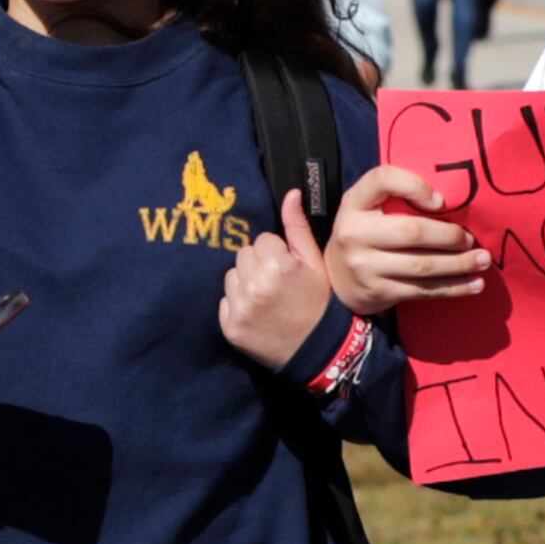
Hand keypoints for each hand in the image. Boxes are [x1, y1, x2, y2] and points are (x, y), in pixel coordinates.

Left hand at [219, 187, 338, 368]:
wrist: (317, 349)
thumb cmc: (319, 302)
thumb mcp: (314, 262)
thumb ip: (298, 227)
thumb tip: (290, 193)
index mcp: (277, 265)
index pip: (261, 240)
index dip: (276, 252)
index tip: (288, 269)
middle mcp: (254, 285)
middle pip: (243, 254)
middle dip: (258, 264)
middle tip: (277, 284)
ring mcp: (240, 307)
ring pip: (231, 276)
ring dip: (245, 282)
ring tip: (267, 298)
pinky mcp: (229, 326)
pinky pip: (225, 301)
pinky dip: (237, 305)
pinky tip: (257, 313)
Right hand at [323, 163, 484, 316]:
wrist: (335, 279)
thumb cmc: (365, 233)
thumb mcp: (368, 206)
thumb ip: (395, 195)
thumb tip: (447, 202)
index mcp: (354, 204)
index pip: (382, 180)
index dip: (415, 186)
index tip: (441, 201)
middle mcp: (354, 234)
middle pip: (412, 231)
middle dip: (449, 236)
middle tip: (471, 239)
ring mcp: (365, 266)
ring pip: (423, 266)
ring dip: (460, 264)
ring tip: (483, 260)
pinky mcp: (378, 292)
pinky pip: (423, 290)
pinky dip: (453, 288)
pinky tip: (475, 284)